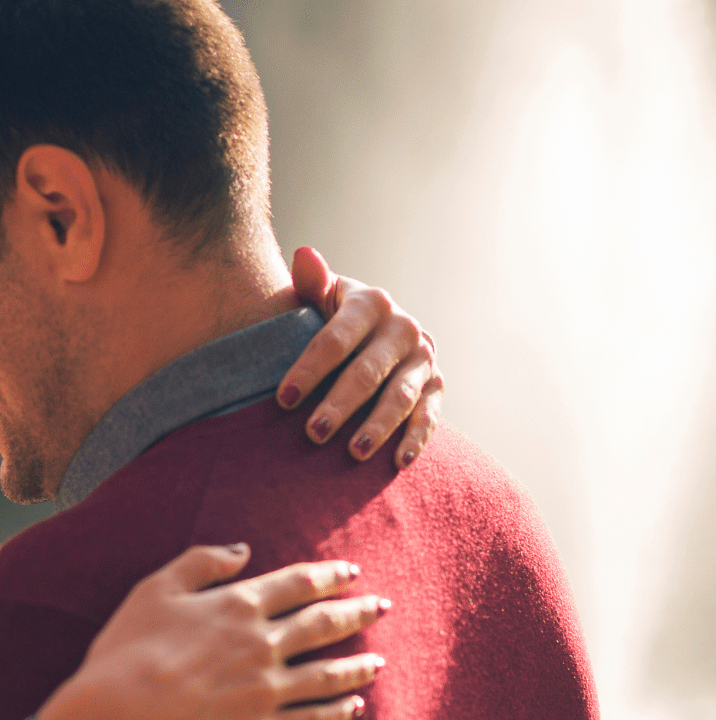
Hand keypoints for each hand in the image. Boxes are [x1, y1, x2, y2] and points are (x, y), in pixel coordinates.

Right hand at [37, 543, 386, 719]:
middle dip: (356, 613)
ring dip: (358, 665)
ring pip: (328, 674)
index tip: (351, 572)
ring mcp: (268, 690)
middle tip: (382, 606)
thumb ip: (201, 562)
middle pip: (323, 624)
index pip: (298, 584)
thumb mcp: (154, 589)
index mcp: (238, 605)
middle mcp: (263, 644)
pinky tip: (354, 707)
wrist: (117, 718)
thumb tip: (243, 550)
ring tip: (379, 660)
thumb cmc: (127, 650)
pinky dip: (338, 712)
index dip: (329, 576)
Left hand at [279, 246, 443, 468]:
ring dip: (377, 426)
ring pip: (399, 397)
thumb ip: (312, 281)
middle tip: (313, 433)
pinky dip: (416, 439)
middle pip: (367, 372)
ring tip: (353, 453)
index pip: (335, 340)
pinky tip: (398, 462)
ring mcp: (423, 358)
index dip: (308, 370)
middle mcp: (403, 329)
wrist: (373, 328)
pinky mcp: (436, 385)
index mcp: (371, 303)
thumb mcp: (321, 295)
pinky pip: (429, 415)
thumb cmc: (332, 315)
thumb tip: (304, 256)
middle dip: (340, 404)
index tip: (282, 399)